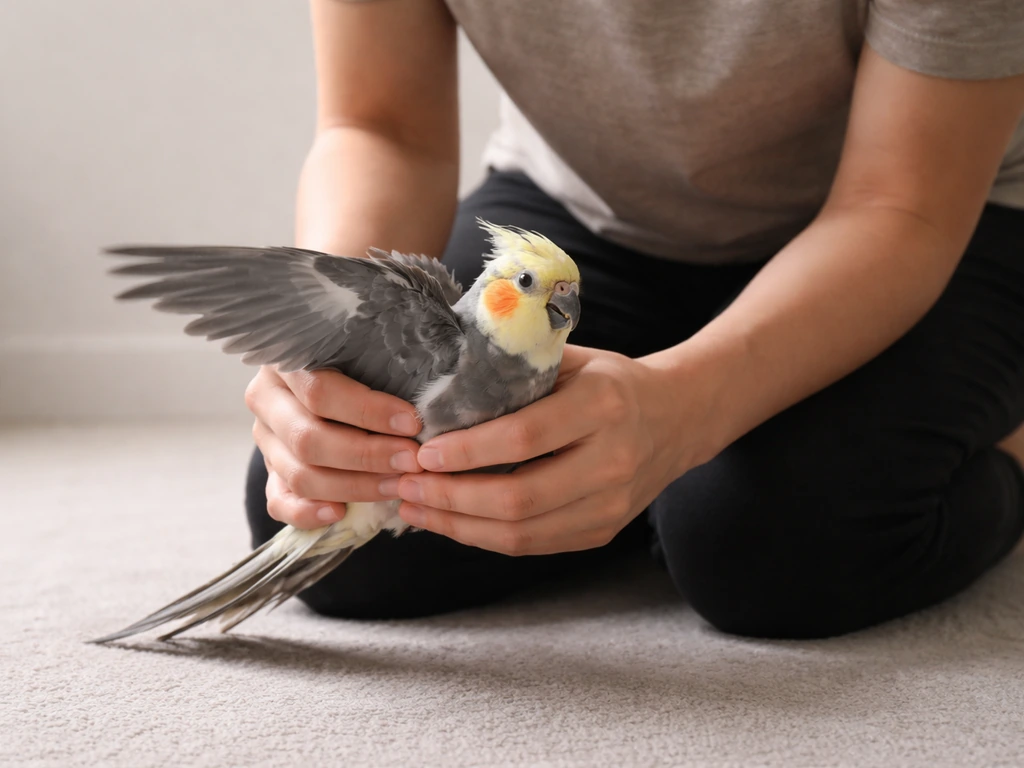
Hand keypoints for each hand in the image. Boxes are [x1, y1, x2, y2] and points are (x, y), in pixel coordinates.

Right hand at [245, 365, 423, 528]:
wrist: (326, 386)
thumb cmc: (358, 365)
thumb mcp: (364, 356)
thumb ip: (382, 371)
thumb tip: (424, 405)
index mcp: (285, 364)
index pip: (320, 391)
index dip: (367, 411)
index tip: (412, 424)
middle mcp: (267, 402)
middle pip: (308, 439)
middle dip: (366, 455)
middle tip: (411, 461)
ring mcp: (266, 441)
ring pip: (299, 475)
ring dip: (353, 486)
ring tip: (397, 486)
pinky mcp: (270, 473)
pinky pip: (279, 502)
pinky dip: (308, 513)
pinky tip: (341, 513)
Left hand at [394, 345, 698, 554]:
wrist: (678, 417)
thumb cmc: (610, 382)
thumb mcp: (572, 358)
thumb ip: (516, 371)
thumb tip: (438, 390)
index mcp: (604, 405)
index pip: (525, 438)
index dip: (468, 451)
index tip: (423, 451)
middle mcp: (613, 461)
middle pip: (519, 498)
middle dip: (451, 497)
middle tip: (405, 485)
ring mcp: (611, 506)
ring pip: (522, 533)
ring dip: (458, 525)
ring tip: (413, 507)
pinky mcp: (602, 532)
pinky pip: (533, 545)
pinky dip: (483, 537)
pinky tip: (449, 520)